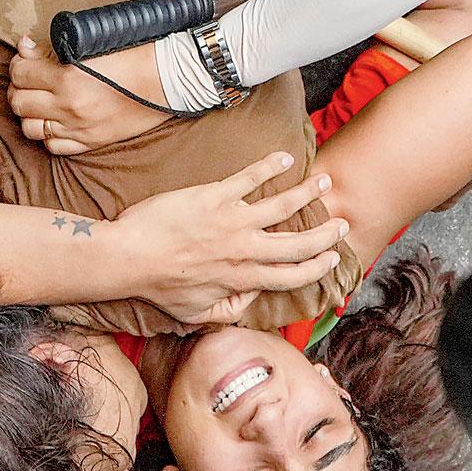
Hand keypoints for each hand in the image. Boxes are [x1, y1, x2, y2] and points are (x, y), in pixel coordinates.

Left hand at [8, 37, 172, 155]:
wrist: (165, 81)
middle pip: (19, 103)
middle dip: (19, 90)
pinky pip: (53, 147)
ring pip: (30, 129)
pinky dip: (48, 136)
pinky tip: (56, 122)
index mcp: (67, 78)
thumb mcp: (89, 47)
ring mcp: (78, 128)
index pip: (20, 74)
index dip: (18, 66)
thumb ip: (51, 51)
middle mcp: (69, 106)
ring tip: (40, 104)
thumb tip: (24, 48)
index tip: (26, 62)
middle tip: (30, 83)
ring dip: (30, 115)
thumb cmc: (130, 57)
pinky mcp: (90, 142)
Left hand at [113, 152, 346, 325]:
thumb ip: (226, 311)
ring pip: (282, 206)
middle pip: (298, 243)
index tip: (330, 259)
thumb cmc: (159, 286)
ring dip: (307, 193)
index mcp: (242, 278)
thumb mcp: (195, 313)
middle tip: (340, 223)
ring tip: (323, 182)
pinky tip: (284, 158)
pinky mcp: (216, 196)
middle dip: (325, 234)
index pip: (291, 275)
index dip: (316, 268)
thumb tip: (247, 302)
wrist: (130, 257)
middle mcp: (244, 250)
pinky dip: (270, 166)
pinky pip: (250, 177)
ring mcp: (232, 221)